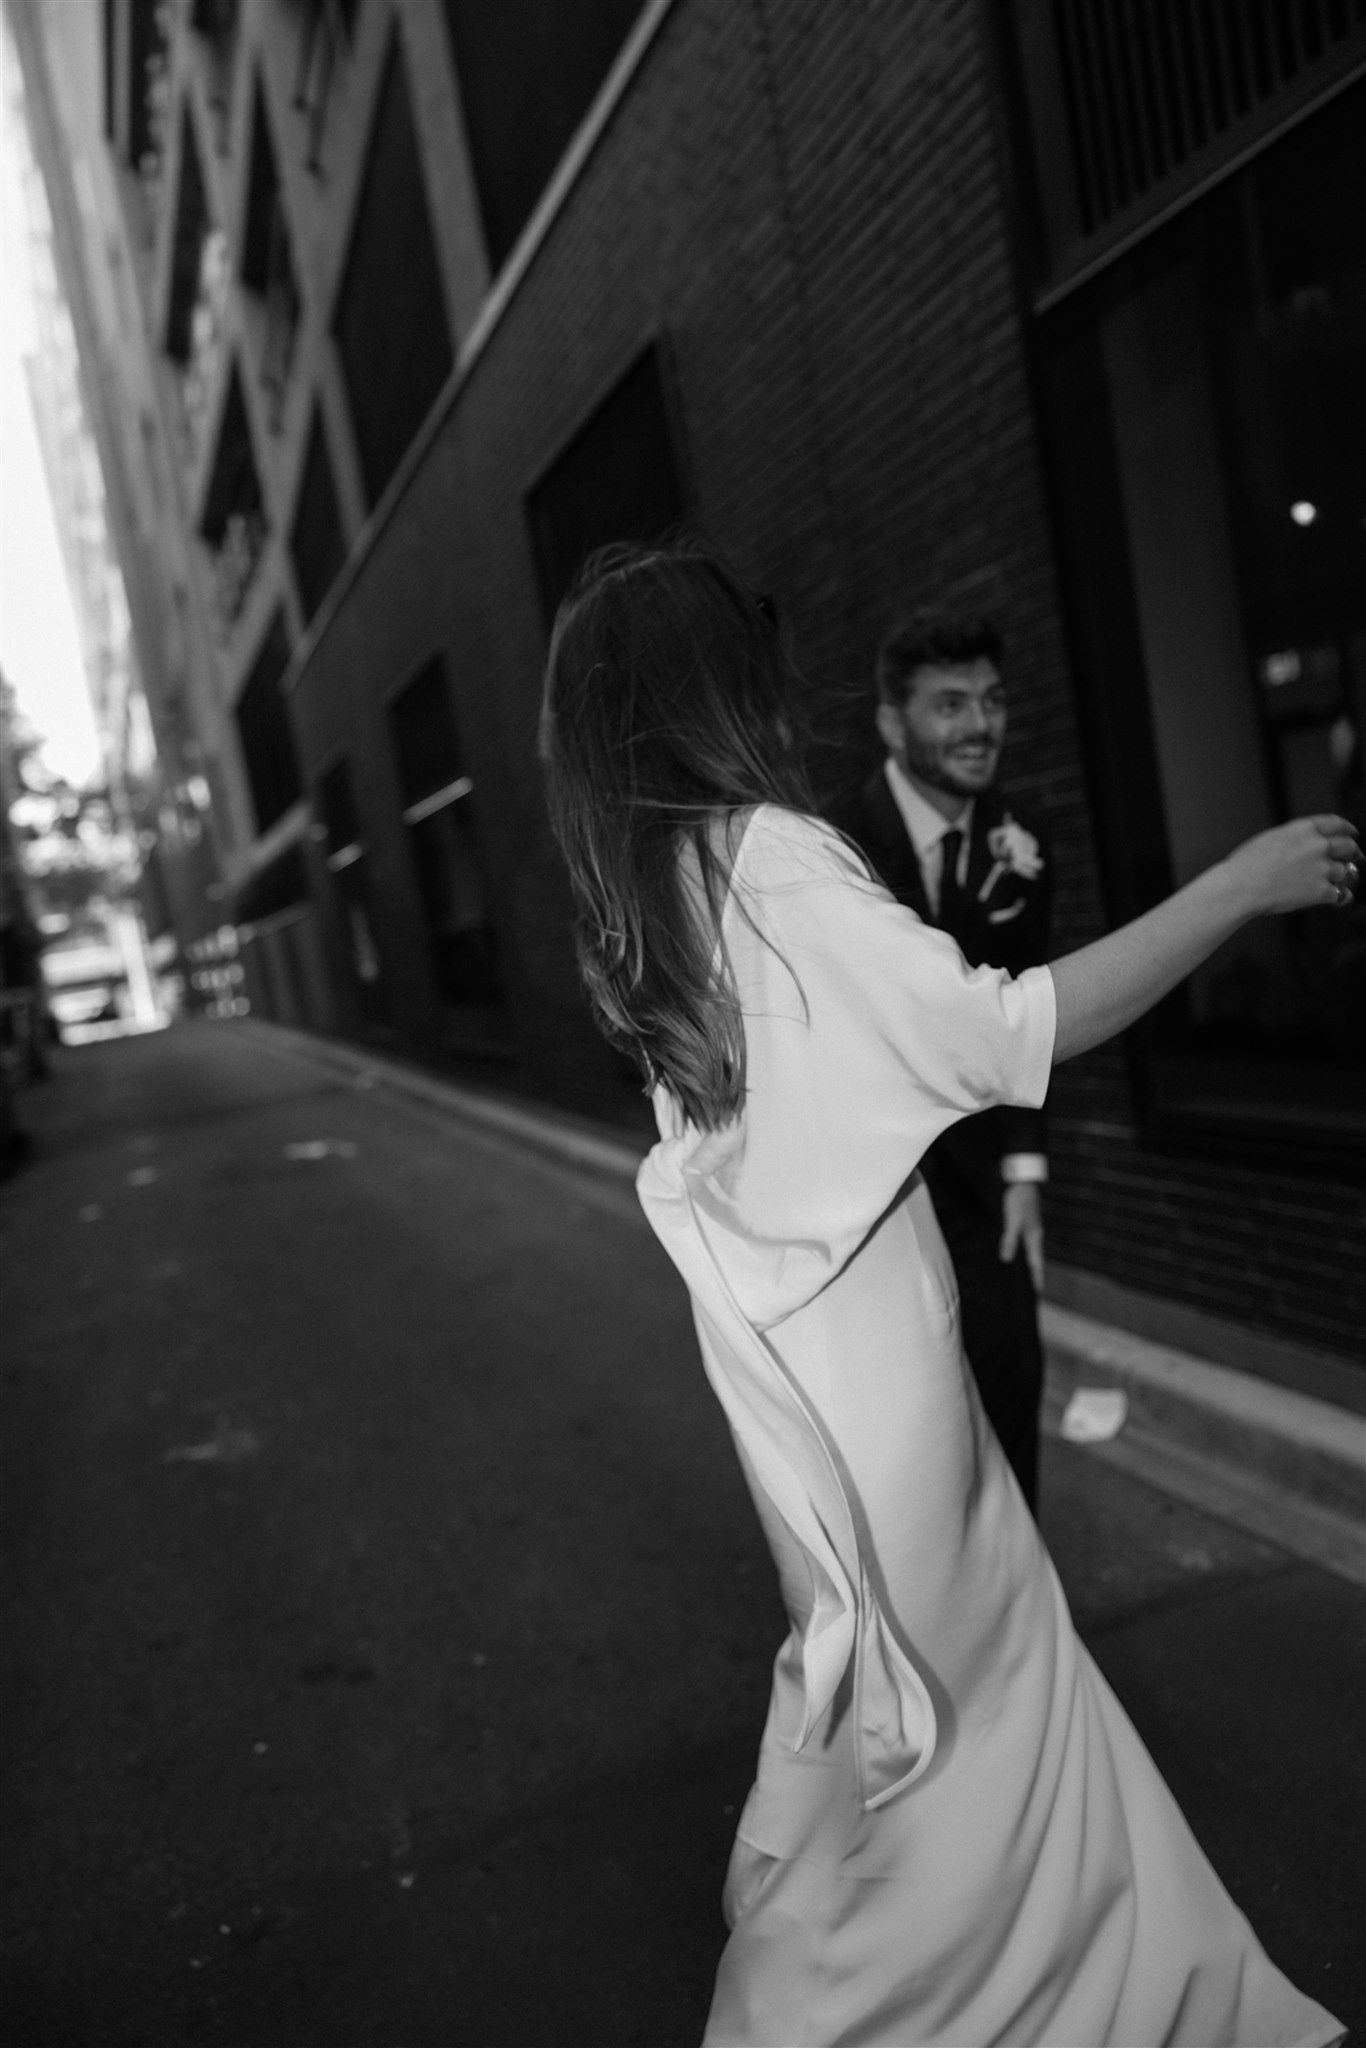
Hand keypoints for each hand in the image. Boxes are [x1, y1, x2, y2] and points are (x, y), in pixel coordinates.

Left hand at [999, 1181, 1044, 1292]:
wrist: (1020, 1178)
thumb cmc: (1017, 1199)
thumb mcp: (1012, 1220)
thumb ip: (1009, 1239)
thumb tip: (1006, 1261)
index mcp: (1034, 1239)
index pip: (1036, 1266)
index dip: (1036, 1281)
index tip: (1037, 1297)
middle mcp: (1033, 1236)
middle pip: (1033, 1261)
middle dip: (1031, 1276)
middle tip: (1027, 1293)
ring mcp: (1029, 1230)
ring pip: (1026, 1253)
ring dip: (1023, 1265)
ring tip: (1017, 1279)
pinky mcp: (1021, 1223)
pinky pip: (1020, 1243)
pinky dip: (1017, 1253)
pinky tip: (1009, 1256)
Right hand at [1222, 815, 1359, 918]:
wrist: (1242, 885)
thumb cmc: (1246, 864)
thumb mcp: (1271, 839)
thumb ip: (1294, 840)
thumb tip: (1303, 847)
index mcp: (1304, 829)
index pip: (1336, 824)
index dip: (1347, 829)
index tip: (1352, 833)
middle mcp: (1318, 846)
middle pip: (1348, 847)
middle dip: (1353, 852)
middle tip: (1356, 857)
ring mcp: (1322, 869)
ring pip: (1346, 872)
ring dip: (1344, 877)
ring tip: (1342, 882)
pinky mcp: (1321, 891)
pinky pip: (1341, 895)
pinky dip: (1341, 897)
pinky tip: (1341, 899)